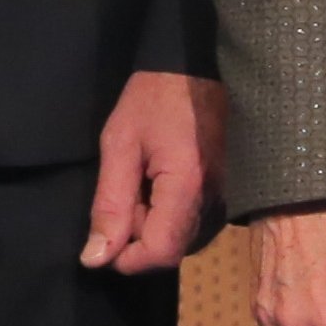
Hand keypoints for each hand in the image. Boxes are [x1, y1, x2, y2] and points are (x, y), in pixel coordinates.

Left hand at [81, 69, 230, 271]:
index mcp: (188, 186)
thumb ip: (109, 204)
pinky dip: (172, 215)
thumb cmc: (154, 99)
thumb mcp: (119, 144)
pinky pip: (196, 224)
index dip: (127, 257)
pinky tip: (162, 183)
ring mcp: (226, 198)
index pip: (161, 253)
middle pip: (172, 250)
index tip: (105, 237)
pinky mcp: (229, 193)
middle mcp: (215, 200)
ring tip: (144, 182)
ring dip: (155, 225)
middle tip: (127, 190)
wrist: (196, 68)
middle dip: (138, 236)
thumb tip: (96, 258)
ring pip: (183, 240)